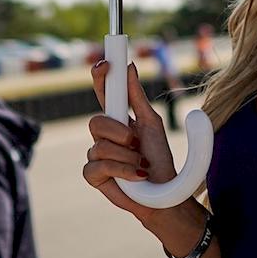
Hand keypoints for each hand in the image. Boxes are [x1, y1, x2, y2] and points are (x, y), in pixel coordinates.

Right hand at [83, 60, 177, 220]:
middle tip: (136, 142)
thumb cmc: (158, 158)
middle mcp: (104, 134)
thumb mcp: (151, 123)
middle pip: (96, 120)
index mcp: (118, 118)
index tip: (106, 64)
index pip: (103, 93)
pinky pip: (99, 165)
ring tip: (141, 165)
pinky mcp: (92, 175)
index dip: (100, 76)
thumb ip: (137, 97)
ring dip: (128, 157)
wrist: (164, 194)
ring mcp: (96, 154)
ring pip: (101, 145)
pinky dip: (123, 171)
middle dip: (119, 132)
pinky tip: (135, 177)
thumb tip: (129, 66)